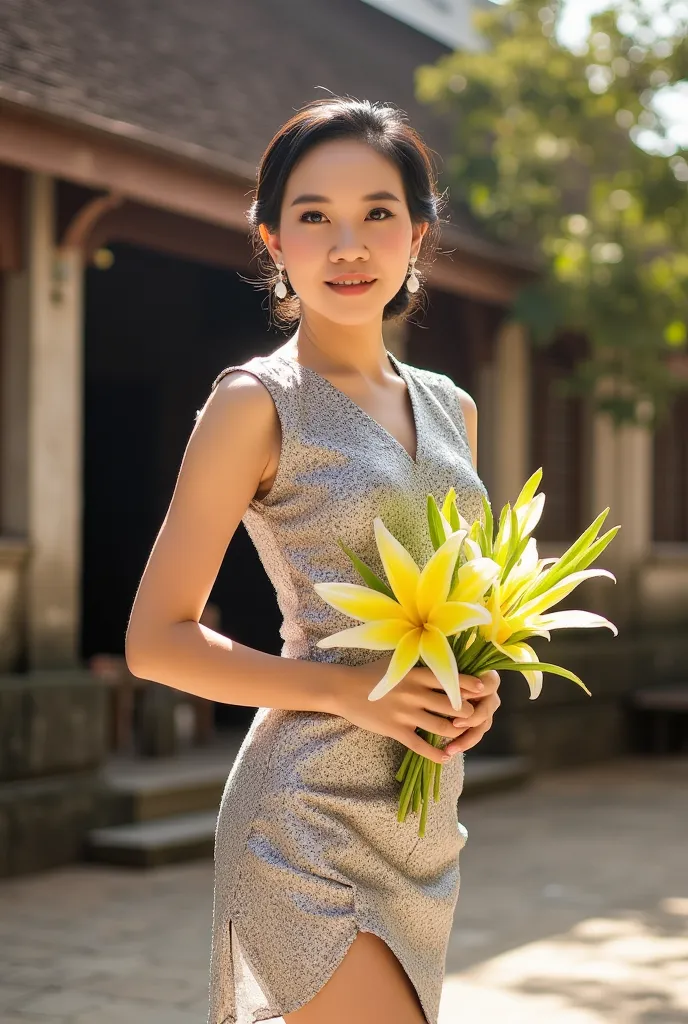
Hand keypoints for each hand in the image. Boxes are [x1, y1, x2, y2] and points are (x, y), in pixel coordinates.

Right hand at [333, 655, 489, 764]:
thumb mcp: (398, 662)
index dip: (471, 687)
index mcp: (417, 674)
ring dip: (457, 734)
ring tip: (462, 736)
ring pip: (443, 728)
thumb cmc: (372, 673)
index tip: (484, 691)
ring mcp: (406, 713)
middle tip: (474, 717)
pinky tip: (446, 758)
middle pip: (453, 706)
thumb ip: (420, 665)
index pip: (452, 680)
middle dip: (469, 714)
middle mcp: (415, 693)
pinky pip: (422, 746)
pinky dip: (437, 755)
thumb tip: (443, 663)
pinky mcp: (396, 730)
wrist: (344, 688)